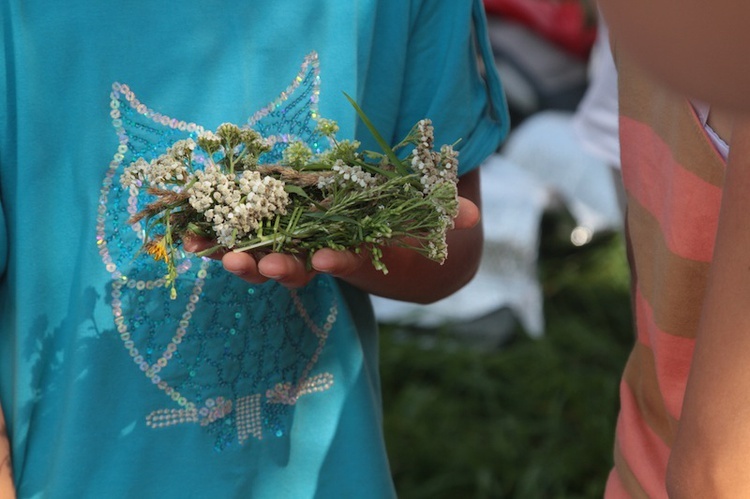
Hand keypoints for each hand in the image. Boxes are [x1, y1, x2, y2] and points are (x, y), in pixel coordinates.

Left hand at [182, 195, 479, 287]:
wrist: (378, 239)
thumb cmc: (406, 230)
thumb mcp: (429, 223)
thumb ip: (446, 219)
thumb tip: (472, 216)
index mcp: (355, 254)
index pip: (345, 261)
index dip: (335, 262)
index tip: (324, 260)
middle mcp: (319, 257)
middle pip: (293, 267)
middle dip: (273, 267)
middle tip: (253, 265)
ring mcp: (292, 249)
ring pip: (260, 259)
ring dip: (235, 258)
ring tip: (213, 252)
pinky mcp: (270, 235)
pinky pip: (239, 239)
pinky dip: (214, 239)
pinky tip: (185, 236)